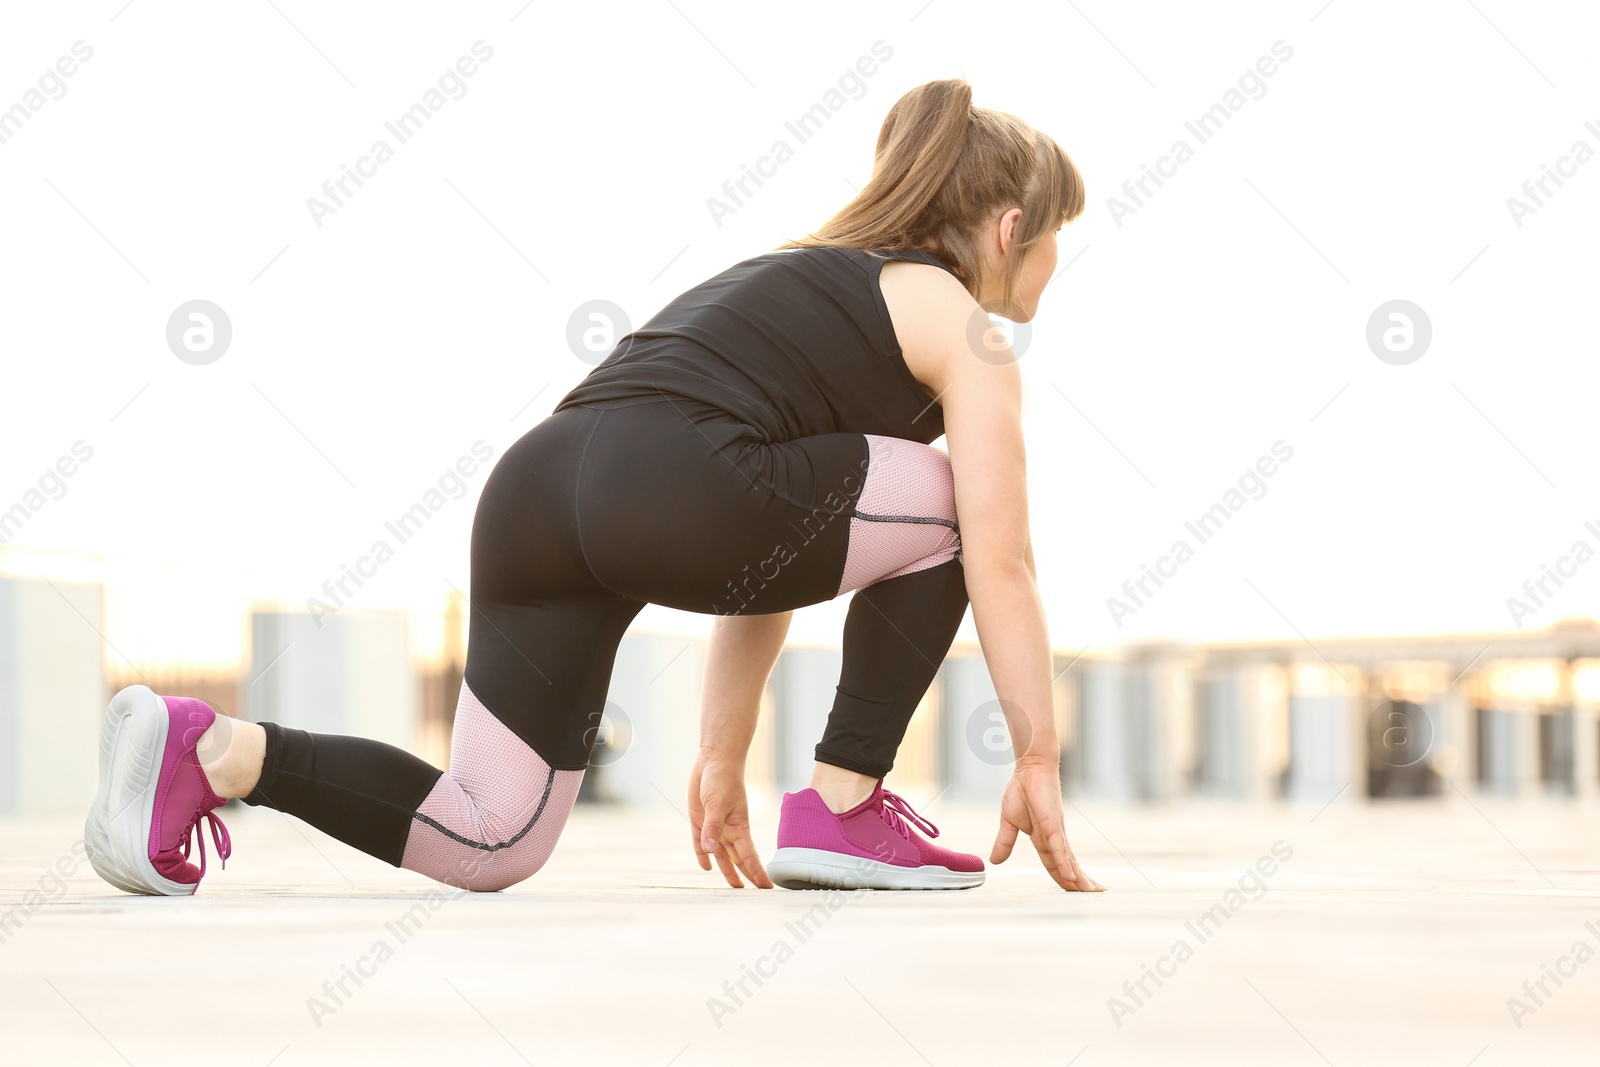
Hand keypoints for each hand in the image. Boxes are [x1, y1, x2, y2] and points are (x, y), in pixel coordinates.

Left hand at [687, 753, 772, 888]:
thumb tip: (710, 851)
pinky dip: (704, 855)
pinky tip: (707, 866)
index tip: (767, 887)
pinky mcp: (700, 820)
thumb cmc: (722, 779)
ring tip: (735, 887)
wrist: (714, 760)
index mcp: (739, 826)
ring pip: (722, 855)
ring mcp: (715, 826)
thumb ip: (712, 828)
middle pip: (739, 859)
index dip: (758, 872)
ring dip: (728, 870)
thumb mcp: (717, 803)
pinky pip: (701, 843)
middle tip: (755, 894)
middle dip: (747, 876)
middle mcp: (729, 829)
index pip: (750, 856)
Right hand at [990, 761, 1102, 891]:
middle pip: (1066, 864)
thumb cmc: (1021, 790)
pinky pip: (1059, 848)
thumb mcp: (1008, 822)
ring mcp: (1054, 831)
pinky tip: (1072, 877)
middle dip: (1077, 881)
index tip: (1072, 888)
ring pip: (1068, 860)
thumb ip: (1004, 842)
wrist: (1028, 769)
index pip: (1054, 862)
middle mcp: (1053, 837)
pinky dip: (1065, 864)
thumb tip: (995, 861)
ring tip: (1090, 891)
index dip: (1062, 876)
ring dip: (1078, 877)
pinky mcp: (1052, 824)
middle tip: (1092, 893)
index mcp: (1042, 837)